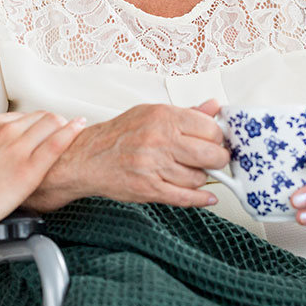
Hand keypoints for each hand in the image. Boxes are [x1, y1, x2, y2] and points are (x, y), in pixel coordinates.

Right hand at [0, 111, 83, 235]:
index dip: (32, 123)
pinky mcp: (29, 170)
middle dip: (51, 123)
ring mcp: (18, 149)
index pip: (20, 116)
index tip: (39, 130)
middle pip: (39, 117)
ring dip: (64, 124)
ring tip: (73, 128)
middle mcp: (4, 132)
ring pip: (51, 124)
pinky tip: (79, 128)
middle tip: (60, 130)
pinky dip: (71, 133)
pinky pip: (56, 144)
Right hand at [27, 100, 227, 210]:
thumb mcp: (152, 113)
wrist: (88, 156)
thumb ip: (187, 112)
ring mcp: (154, 166)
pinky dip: (200, 199)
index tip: (215, 141)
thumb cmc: (121, 134)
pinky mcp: (149, 189)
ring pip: (199, 178)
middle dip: (218, 160)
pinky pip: (185, 197)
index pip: (210, 128)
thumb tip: (215, 106)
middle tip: (213, 159)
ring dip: (200, 178)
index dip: (218, 137)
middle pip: (211, 154)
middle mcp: (160, 139)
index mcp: (163, 117)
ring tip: (190, 171)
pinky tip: (206, 196)